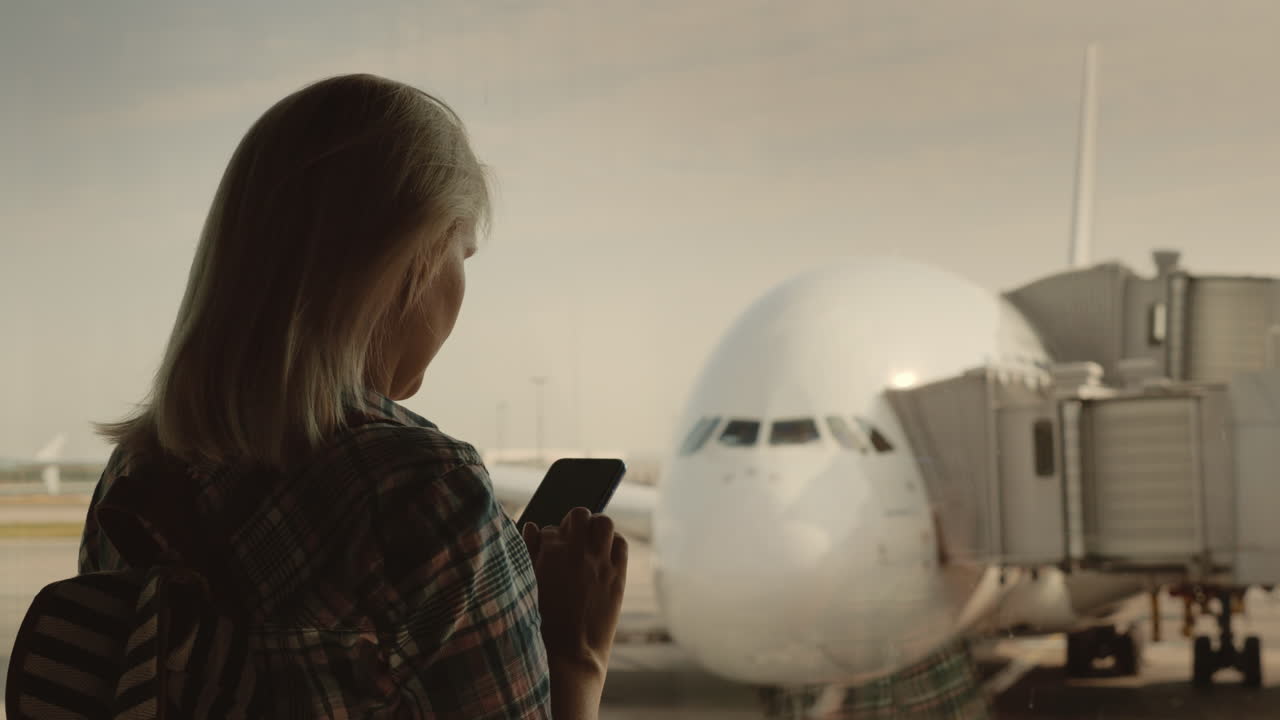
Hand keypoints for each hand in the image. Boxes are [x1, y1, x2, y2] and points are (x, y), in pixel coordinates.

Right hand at [522, 508, 627, 677]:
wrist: (569, 655)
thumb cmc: (540, 623)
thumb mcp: (526, 585)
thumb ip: (527, 552)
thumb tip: (531, 526)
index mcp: (549, 551)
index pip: (550, 528)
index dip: (548, 540)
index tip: (549, 553)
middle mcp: (576, 551)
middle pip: (579, 514)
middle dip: (573, 524)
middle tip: (571, 541)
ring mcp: (600, 562)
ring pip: (603, 522)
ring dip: (596, 528)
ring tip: (590, 544)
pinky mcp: (617, 576)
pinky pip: (621, 543)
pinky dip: (613, 544)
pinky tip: (604, 557)